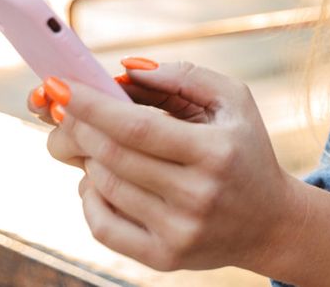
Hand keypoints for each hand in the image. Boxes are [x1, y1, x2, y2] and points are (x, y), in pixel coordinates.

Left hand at [38, 60, 305, 272]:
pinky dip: (89, 196)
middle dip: (78, 126)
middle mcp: (198, 194)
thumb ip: (185, 77)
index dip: (92, 105)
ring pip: (104, 186)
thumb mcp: (233, 101)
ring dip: (87, 158)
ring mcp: (179, 230)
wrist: (271, 223)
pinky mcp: (164, 257)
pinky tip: (99, 178)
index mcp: (216, 151)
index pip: (137, 127)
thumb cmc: (245, 150)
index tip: (58, 86)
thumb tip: (126, 72)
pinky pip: (102, 226)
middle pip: (113, 156)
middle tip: (63, 110)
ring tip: (96, 143)